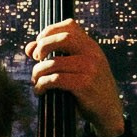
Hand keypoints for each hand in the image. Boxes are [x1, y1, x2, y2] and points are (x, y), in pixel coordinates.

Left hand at [28, 20, 123, 136]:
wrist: (108, 111)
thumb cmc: (87, 89)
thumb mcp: (76, 68)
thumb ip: (56, 55)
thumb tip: (28, 48)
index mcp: (90, 46)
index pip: (69, 25)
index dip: (49, 31)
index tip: (38, 44)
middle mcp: (92, 53)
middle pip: (63, 38)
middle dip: (43, 46)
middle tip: (36, 58)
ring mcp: (90, 68)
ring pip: (54, 62)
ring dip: (38, 72)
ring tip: (36, 80)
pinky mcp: (84, 85)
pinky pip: (56, 79)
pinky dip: (42, 85)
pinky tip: (40, 91)